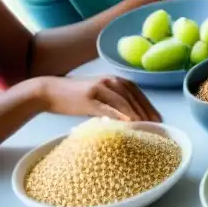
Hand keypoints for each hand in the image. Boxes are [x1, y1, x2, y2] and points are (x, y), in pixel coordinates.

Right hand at [40, 76, 160, 121]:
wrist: (48, 91)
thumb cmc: (74, 97)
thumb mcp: (98, 96)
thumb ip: (114, 103)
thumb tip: (131, 118)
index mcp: (115, 80)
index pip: (138, 93)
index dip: (149, 106)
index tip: (159, 119)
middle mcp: (111, 80)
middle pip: (134, 97)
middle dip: (147, 111)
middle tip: (157, 125)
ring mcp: (100, 88)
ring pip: (124, 102)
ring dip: (137, 114)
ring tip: (147, 126)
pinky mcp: (90, 97)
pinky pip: (109, 107)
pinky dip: (121, 115)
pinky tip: (128, 123)